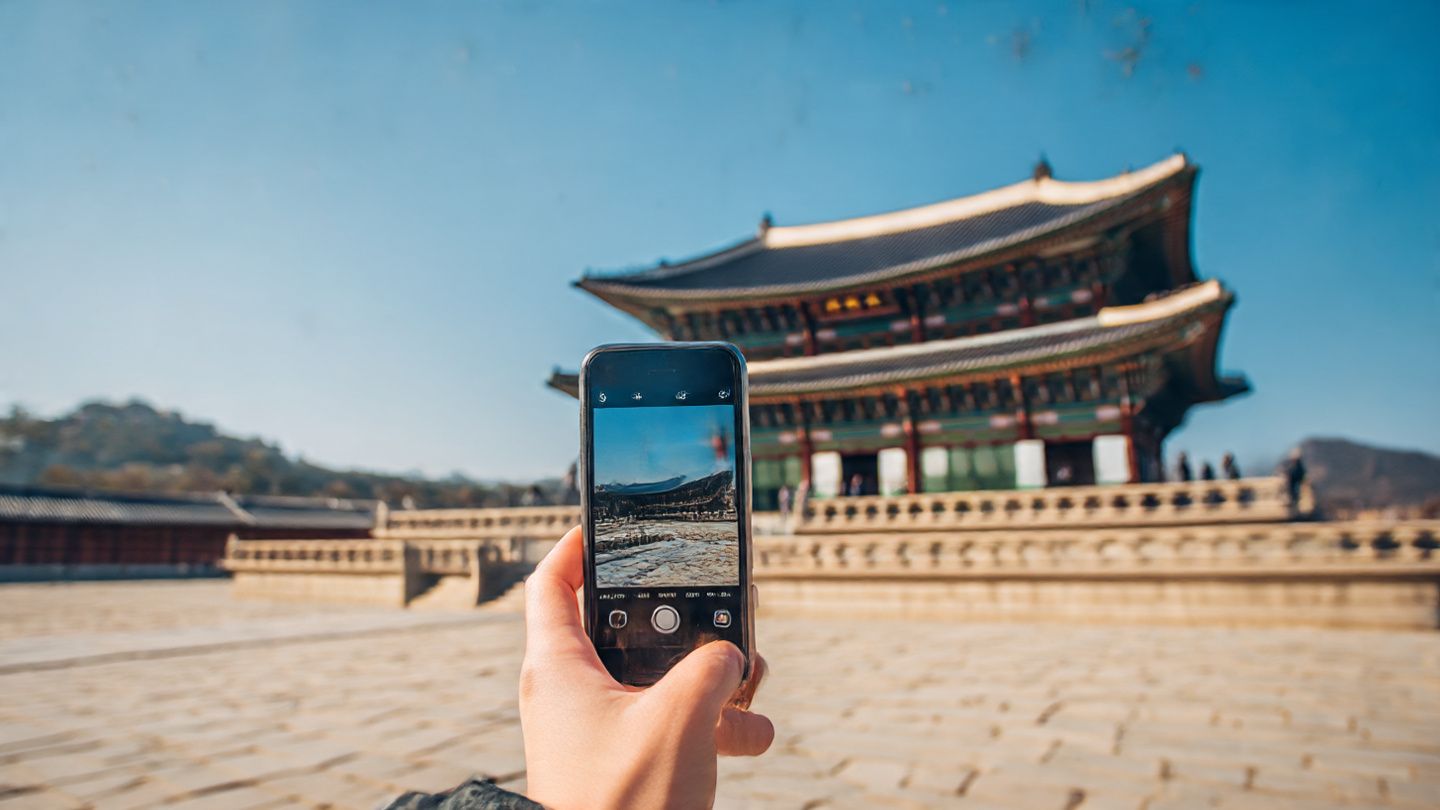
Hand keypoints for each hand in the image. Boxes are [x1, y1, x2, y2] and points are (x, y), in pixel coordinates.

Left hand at [519, 526, 773, 809]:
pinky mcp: (623, 762)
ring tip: (754, 678)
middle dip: (684, 616)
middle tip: (725, 603)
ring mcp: (598, 729)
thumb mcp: (681, 717)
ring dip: (711, 674)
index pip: (551, 582)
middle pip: (626, 625)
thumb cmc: (623, 803)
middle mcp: (572, 692)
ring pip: (658, 675)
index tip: (611, 522)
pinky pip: (670, 722)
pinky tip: (753, 734)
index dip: (578, 544)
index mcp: (559, 667)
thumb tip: (730, 655)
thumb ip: (711, 666)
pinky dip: (711, 722)